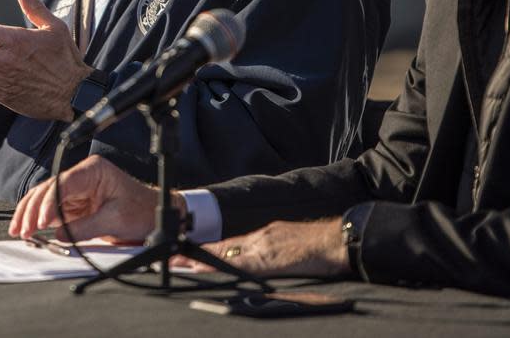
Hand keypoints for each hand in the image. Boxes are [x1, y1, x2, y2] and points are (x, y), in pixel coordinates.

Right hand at [8, 155, 159, 243]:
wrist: (155, 216)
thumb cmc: (142, 211)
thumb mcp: (115, 220)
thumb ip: (85, 227)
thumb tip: (60, 235)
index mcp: (93, 170)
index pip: (63, 184)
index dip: (48, 203)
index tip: (40, 222)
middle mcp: (81, 176)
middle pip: (48, 189)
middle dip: (32, 209)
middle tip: (22, 229)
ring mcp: (77, 190)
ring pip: (45, 199)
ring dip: (31, 215)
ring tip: (20, 231)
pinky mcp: (75, 204)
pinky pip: (52, 211)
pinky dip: (39, 220)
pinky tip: (29, 229)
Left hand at [174, 218, 348, 277]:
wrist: (336, 240)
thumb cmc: (318, 247)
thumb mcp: (288, 245)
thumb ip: (271, 252)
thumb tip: (259, 264)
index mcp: (263, 237)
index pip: (228, 243)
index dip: (205, 249)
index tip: (185, 252)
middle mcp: (259, 238)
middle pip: (221, 246)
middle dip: (195, 253)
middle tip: (172, 257)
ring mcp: (262, 247)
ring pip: (224, 253)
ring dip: (200, 260)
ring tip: (179, 263)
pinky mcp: (269, 259)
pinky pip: (238, 264)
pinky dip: (220, 267)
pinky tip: (207, 271)